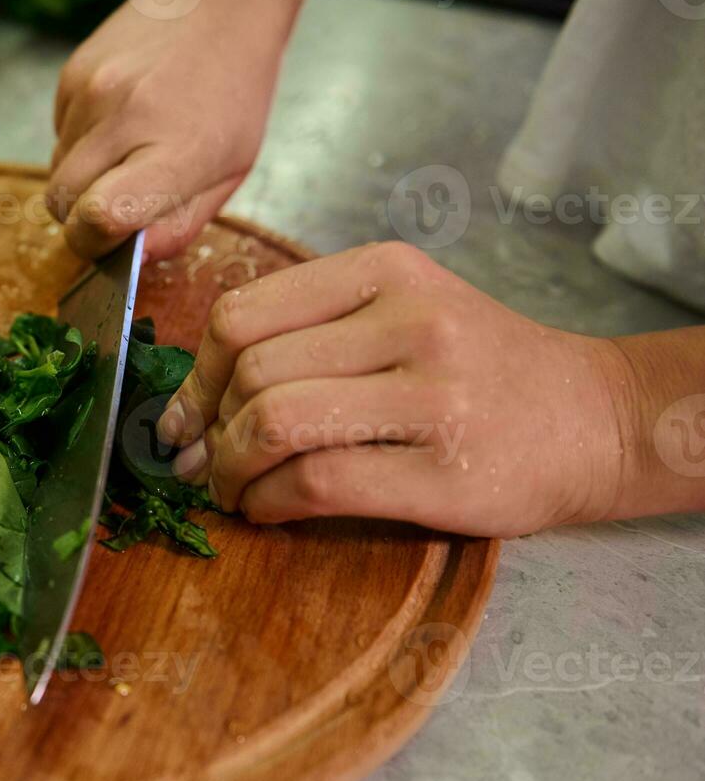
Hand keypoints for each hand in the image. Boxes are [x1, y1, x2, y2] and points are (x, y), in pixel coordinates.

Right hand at [48, 0, 304, 260]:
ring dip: (81, 179)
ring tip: (125, 153)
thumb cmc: (233, 93)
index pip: (100, 216)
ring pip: (56, 171)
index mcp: (177, 152)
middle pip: (63, 203)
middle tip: (116, 206)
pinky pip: (58, 134)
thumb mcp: (229, 174)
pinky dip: (80, 143)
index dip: (92, 244)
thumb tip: (128, 260)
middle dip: (80, 220)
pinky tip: (117, 122)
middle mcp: (126, 118)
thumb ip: (178, 227)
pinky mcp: (72, 74)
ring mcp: (93, 93)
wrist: (220, 6)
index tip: (106, 244)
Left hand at [155, 241, 632, 537]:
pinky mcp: (441, 469)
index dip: (195, 376)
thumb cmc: (479, 370)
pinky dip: (269, 503)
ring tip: (233, 490)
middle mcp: (409, 320)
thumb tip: (194, 404)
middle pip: (252, 371)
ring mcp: (431, 394)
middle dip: (207, 430)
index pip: (244, 313)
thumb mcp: (403, 312)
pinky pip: (315, 482)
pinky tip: (269, 509)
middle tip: (203, 465)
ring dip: (231, 471)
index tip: (184, 416)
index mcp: (385, 271)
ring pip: (276, 423)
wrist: (596, 420)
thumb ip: (309, 335)